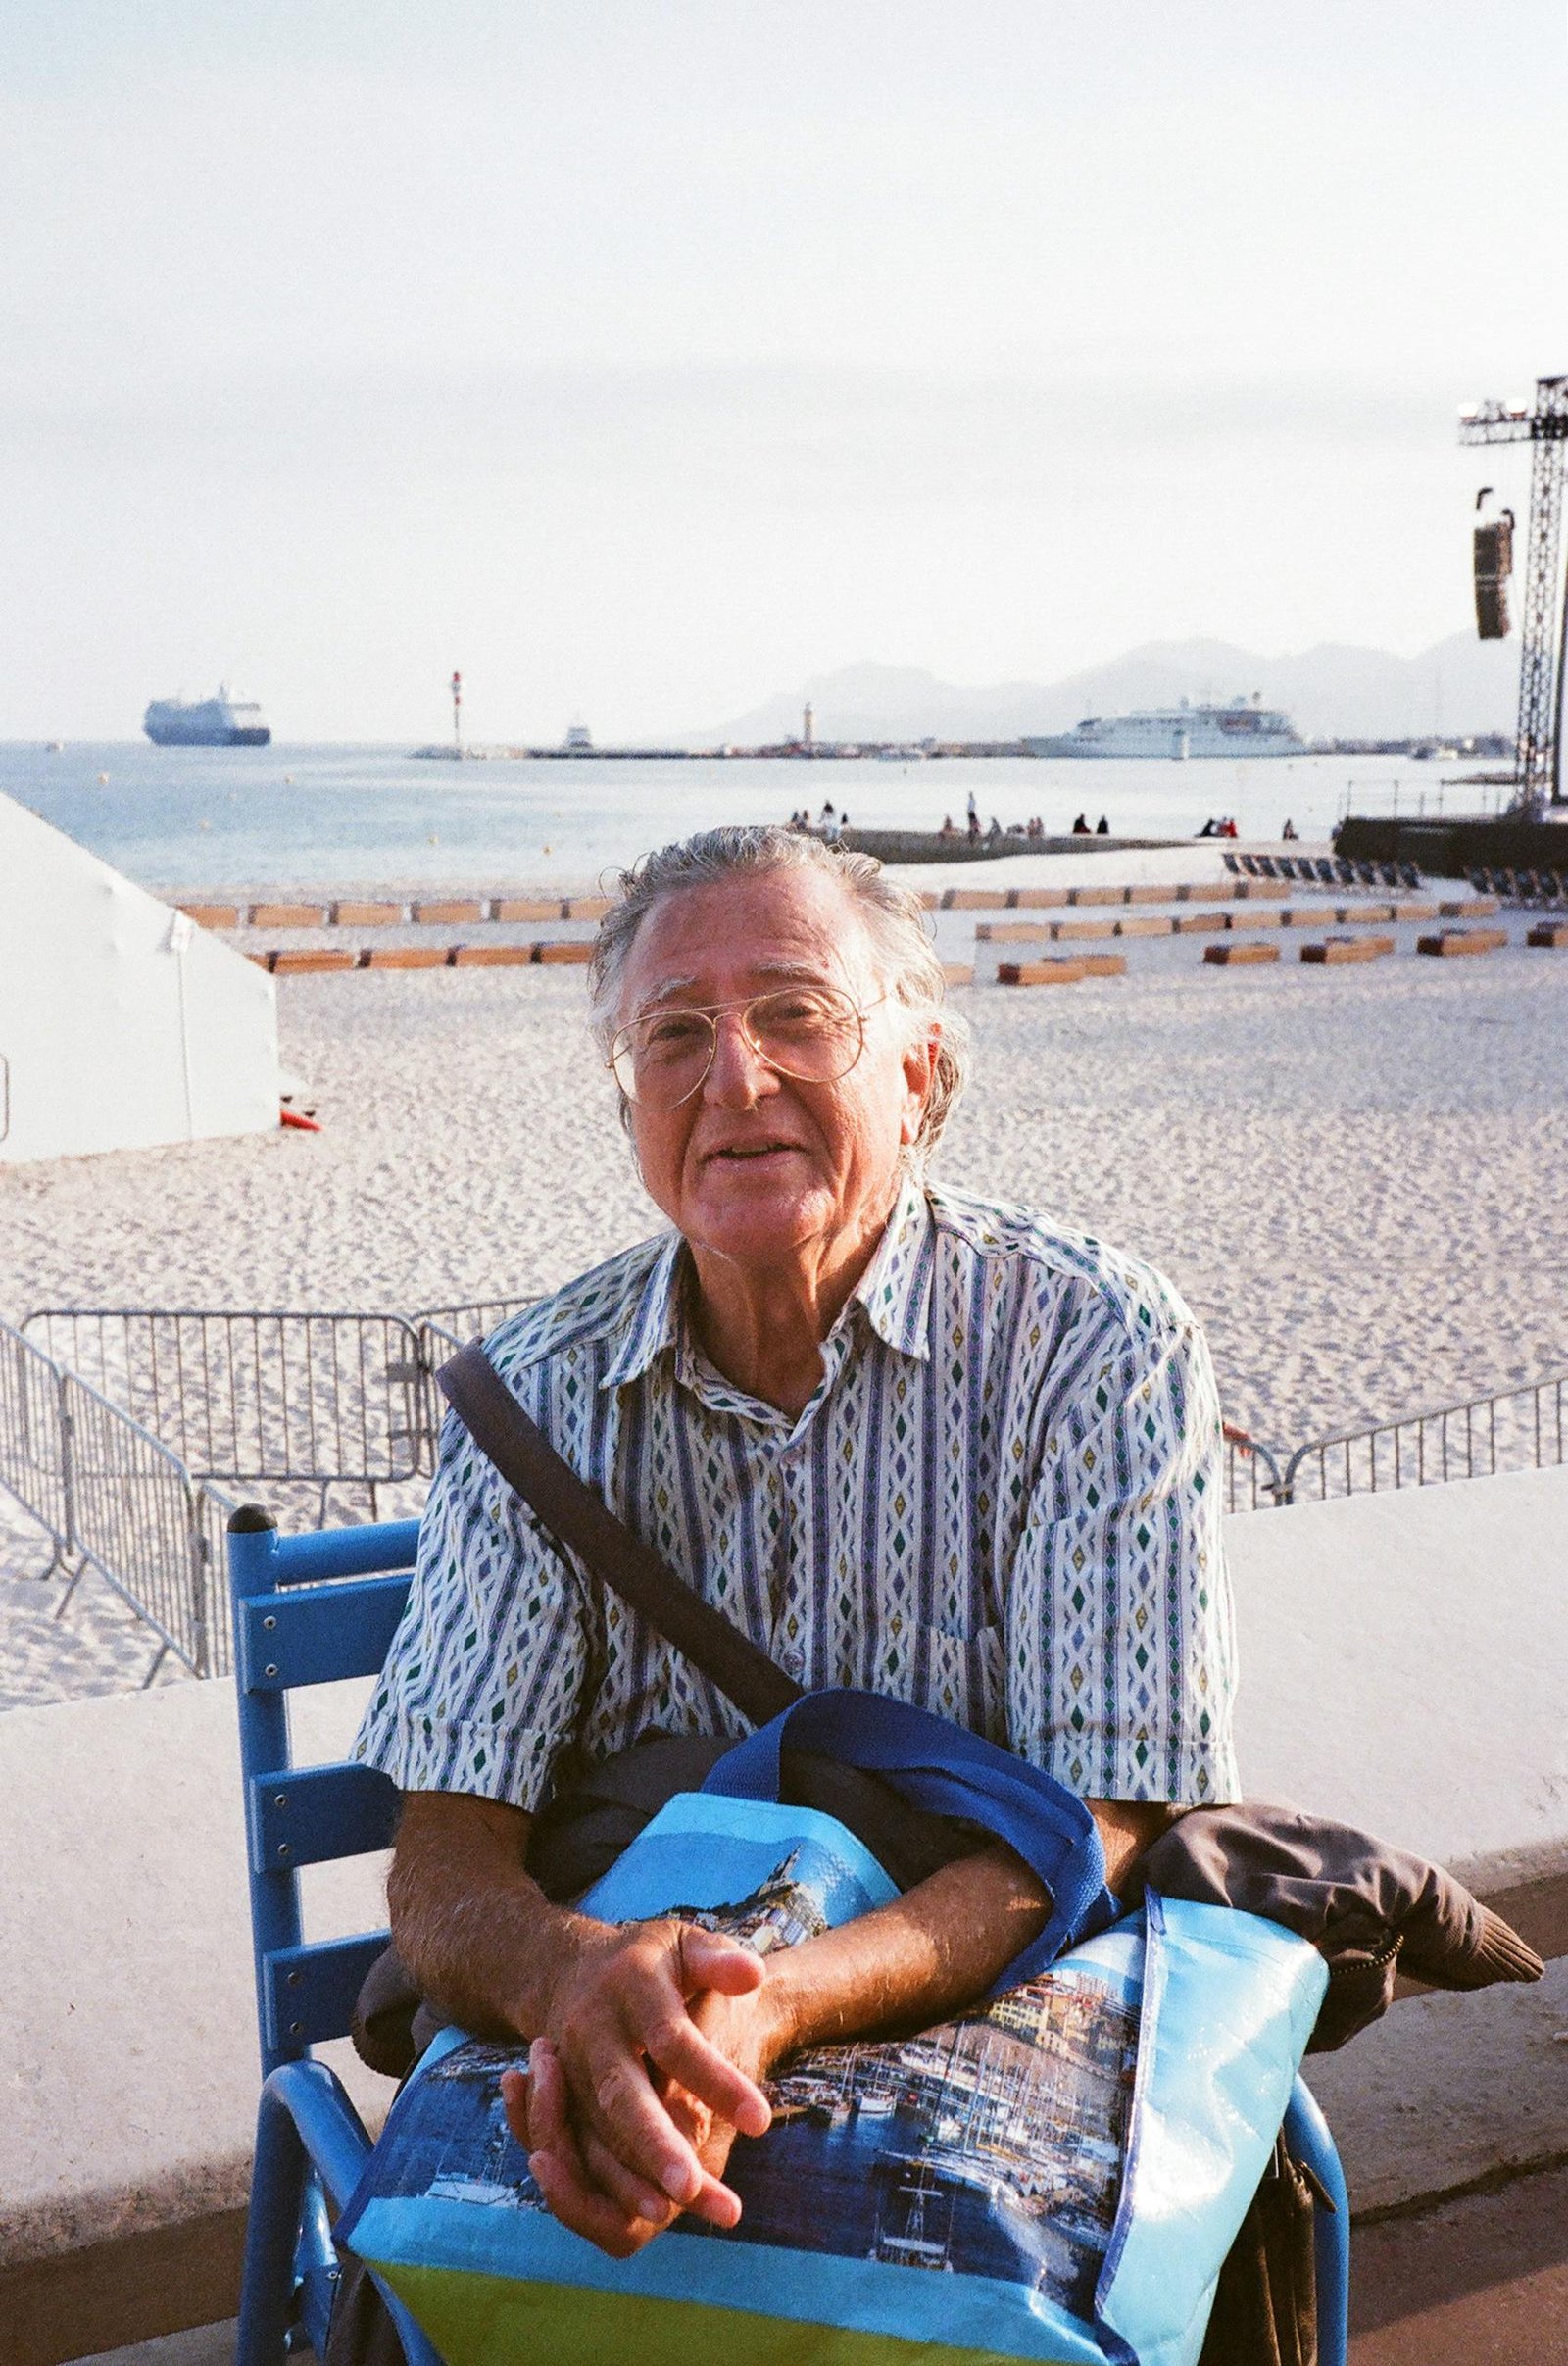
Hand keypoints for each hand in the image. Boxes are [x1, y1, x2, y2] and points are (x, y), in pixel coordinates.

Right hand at [499, 1918, 780, 2254]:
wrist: (571, 1971)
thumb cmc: (650, 1959)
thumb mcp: (684, 1943)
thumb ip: (718, 1959)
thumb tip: (754, 1974)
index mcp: (630, 1984)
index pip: (673, 2039)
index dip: (714, 2079)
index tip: (763, 2120)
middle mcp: (592, 2030)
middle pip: (622, 2094)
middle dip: (654, 2143)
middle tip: (692, 2187)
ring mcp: (570, 2070)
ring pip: (598, 2133)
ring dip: (632, 2177)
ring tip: (677, 2209)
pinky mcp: (562, 2103)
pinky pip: (581, 2150)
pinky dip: (610, 2183)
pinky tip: (651, 2211)